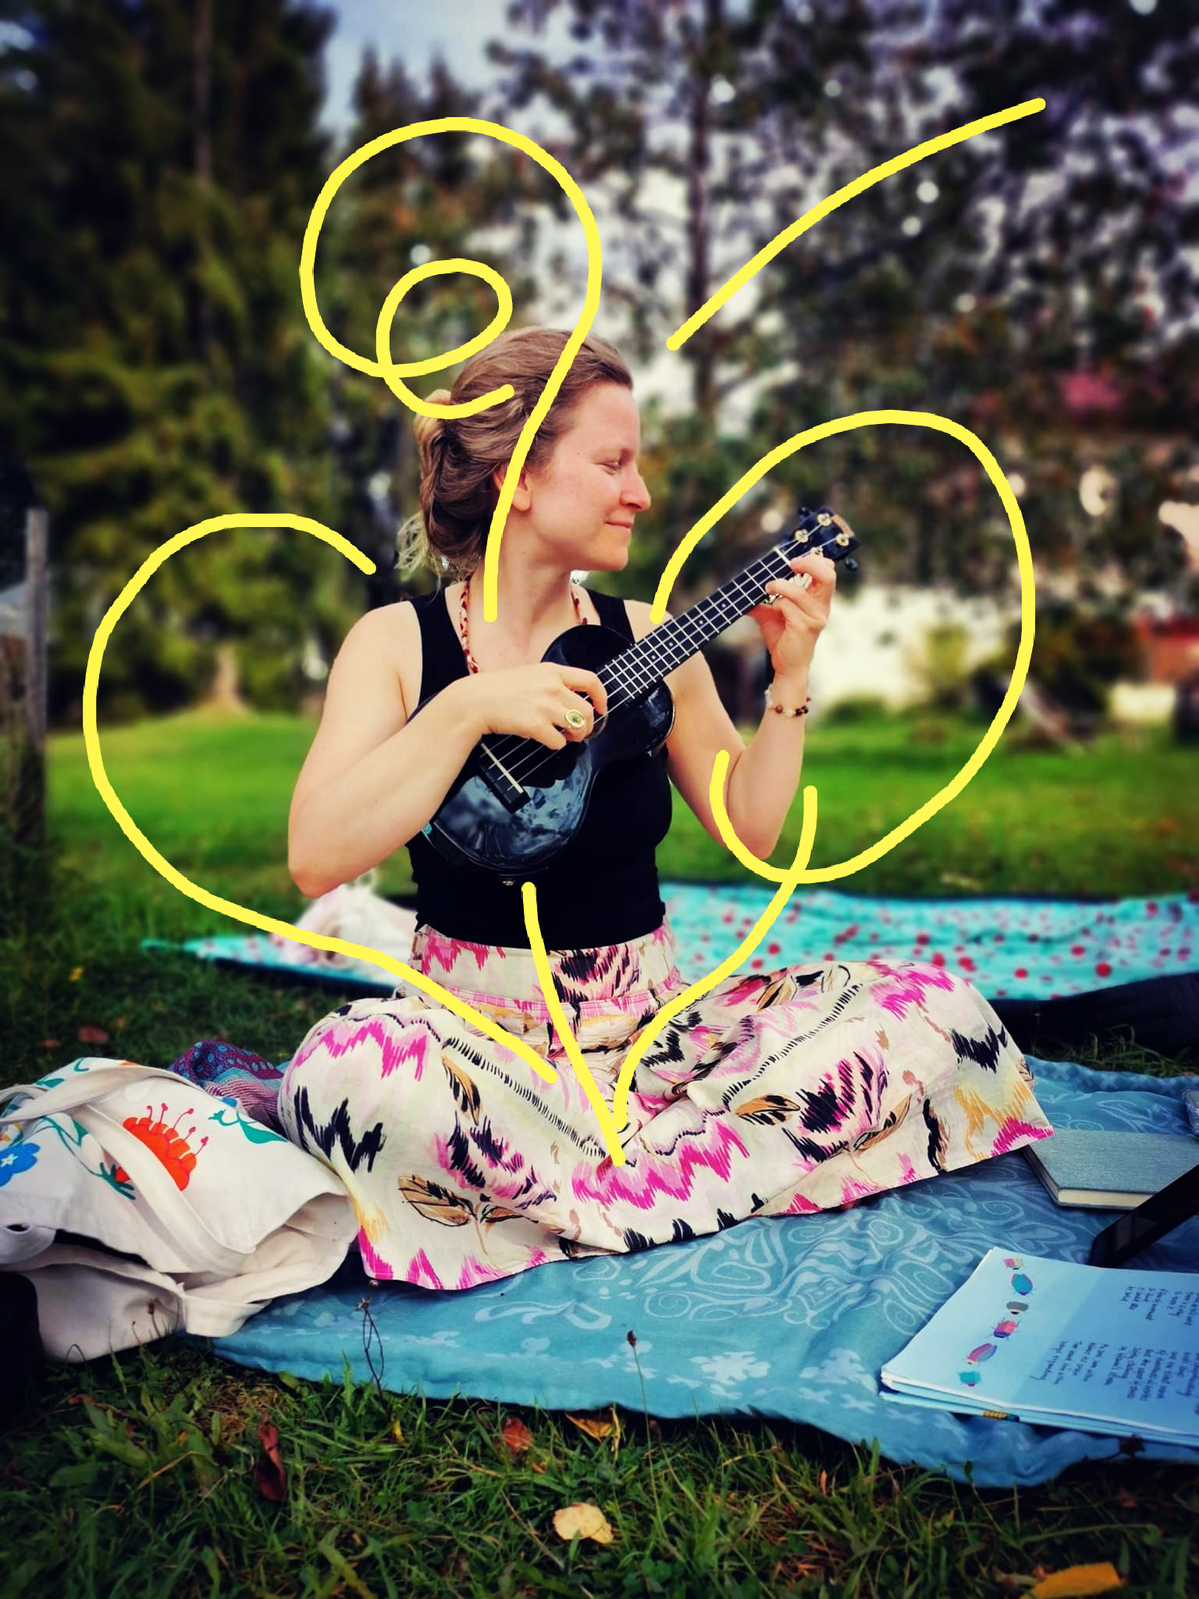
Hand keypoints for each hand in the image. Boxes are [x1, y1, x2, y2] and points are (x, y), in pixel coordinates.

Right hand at [452, 662, 608, 749]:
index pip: (591, 680)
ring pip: (578, 727)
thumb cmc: (498, 688)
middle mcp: (553, 687)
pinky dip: (556, 745)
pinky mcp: (536, 726)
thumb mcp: (529, 674)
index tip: (601, 708)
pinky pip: (559, 742)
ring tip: (565, 737)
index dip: (601, 696)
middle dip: (588, 725)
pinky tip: (545, 739)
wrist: (475, 700)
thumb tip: (570, 699)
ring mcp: (545, 706)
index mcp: (552, 671)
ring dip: (575, 737)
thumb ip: (551, 682)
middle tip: (579, 731)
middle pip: (587, 710)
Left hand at [746, 553, 835, 680]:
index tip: (793, 561)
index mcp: (819, 600)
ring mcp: (815, 618)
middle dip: (808, 564)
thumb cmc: (783, 638)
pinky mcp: (804, 627)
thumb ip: (764, 600)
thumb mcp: (771, 614)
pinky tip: (773, 611)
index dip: (815, 560)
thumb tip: (745, 588)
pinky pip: (788, 607)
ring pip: (798, 592)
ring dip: (779, 586)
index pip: (828, 572)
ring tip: (768, 588)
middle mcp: (822, 607)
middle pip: (828, 576)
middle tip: (790, 564)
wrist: (786, 665)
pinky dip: (777, 605)